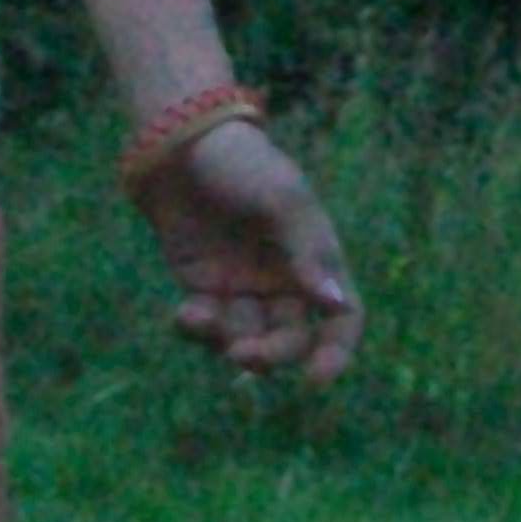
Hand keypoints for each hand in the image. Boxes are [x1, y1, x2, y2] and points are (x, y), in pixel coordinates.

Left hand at [129, 118, 361, 385]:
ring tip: (198, 317)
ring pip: (247, 340)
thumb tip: (334, 305)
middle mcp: (283, 280)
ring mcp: (242, 287)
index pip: (342, 318)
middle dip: (271, 355)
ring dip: (227, 343)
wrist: (178, 142)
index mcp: (316, 259)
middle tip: (243, 354)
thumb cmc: (242, 163)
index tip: (316, 380)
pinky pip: (208, 327)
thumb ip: (309, 250)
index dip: (336, 353)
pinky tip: (184, 316)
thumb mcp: (283, 197)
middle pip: (292, 340)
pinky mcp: (202, 287)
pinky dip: (198, 331)